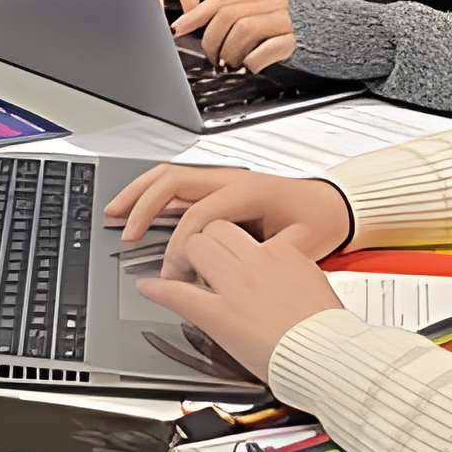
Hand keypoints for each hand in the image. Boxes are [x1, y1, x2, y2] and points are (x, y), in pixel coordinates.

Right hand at [105, 165, 352, 255]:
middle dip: (142, 205)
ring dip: (140, 193)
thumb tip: (232, 274)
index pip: (198, 216)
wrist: (335, 205)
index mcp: (249, 192)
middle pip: (173, 181)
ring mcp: (224, 178)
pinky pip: (179, 183)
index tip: (172, 273)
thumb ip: (261, 260)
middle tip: (123, 230)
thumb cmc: (319, 224)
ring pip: (171, 176)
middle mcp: (233, 179)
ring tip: (115, 212)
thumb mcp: (299, 247)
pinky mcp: (220, 185)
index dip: (180, 245)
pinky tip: (140, 209)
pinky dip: (153, 193)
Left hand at [129, 217, 348, 382]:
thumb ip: (289, 271)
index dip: (229, 242)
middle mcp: (256, 261)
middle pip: (213, 228)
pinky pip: (179, 293)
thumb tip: (276, 271)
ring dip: (182, 257)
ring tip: (179, 270)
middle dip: (202, 242)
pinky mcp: (219, 314)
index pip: (242, 231)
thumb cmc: (327, 330)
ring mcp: (235, 286)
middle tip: (197, 260)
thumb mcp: (314, 284)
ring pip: (194, 247)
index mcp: (283, 252)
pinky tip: (149, 288)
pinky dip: (158, 289)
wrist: (330, 355)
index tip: (226, 254)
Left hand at [173, 0, 298, 70]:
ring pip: (243, 29)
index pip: (222, 0)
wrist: (344, 34)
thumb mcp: (272, 17)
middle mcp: (276, 4)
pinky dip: (252, 61)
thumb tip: (209, 30)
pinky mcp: (297, 42)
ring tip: (231, 64)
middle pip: (228, 15)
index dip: (195, 14)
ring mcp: (288, 22)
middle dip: (212, 39)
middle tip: (212, 57)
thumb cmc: (303, 30)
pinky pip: (266, 50)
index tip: (179, 27)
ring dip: (230, 52)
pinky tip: (251, 67)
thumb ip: (246, 17)